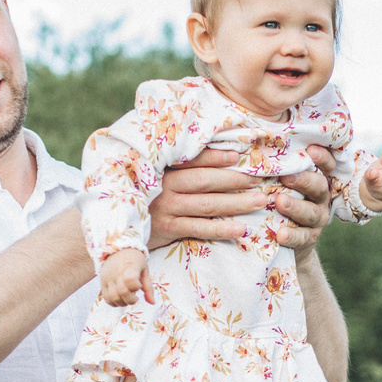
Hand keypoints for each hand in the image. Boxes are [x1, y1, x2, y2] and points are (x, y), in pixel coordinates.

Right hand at [98, 248, 153, 305]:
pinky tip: (120, 299)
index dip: (136, 286)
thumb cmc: (134, 260)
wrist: (117, 250)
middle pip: (122, 292)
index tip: (139, 286)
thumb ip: (148, 287)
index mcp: (130, 267)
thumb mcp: (144, 270)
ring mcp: (108, 278)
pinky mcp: (102, 283)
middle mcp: (117, 273)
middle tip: (135, 298)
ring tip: (127, 299)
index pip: (130, 280)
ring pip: (113, 297)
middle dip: (131, 300)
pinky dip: (114, 303)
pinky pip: (106, 298)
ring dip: (122, 303)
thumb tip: (152, 303)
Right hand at [148, 147, 335, 255]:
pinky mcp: (167, 229)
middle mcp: (164, 186)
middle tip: (260, 179)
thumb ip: (180, 165)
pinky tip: (241, 229)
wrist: (121, 225)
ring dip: (236, 203)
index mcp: (164, 168)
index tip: (238, 155)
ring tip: (260, 201)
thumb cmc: (148, 196)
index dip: (216, 156)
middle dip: (235, 180)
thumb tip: (219, 152)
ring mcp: (165, 208)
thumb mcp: (157, 176)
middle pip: (205, 181)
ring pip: (207, 205)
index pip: (193, 159)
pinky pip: (198, 228)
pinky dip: (221, 229)